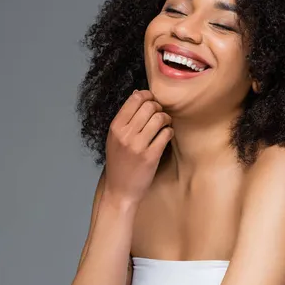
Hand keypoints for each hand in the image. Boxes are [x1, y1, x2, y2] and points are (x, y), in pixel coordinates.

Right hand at [104, 89, 172, 205]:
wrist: (120, 190)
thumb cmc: (119, 162)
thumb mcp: (114, 138)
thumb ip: (125, 117)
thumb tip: (137, 93)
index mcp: (115, 127)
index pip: (135, 99)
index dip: (148, 96)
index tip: (152, 102)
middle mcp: (125, 135)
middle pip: (150, 106)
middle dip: (159, 107)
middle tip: (160, 114)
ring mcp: (138, 146)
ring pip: (160, 118)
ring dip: (166, 119)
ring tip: (165, 125)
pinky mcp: (151, 157)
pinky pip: (166, 134)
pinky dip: (169, 132)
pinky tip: (166, 136)